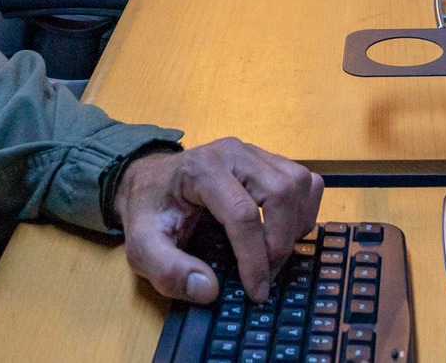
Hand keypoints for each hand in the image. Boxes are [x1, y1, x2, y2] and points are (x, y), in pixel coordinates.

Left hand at [113, 139, 325, 303]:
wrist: (150, 182)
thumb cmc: (150, 212)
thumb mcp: (141, 246)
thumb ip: (169, 270)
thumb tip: (210, 289)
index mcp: (202, 170)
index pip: (243, 213)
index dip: (255, 258)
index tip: (256, 292)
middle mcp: (234, 153)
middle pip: (280, 192)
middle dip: (280, 242)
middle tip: (266, 274)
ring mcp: (255, 153)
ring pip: (298, 183)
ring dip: (295, 225)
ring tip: (273, 253)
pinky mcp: (268, 160)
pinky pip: (304, 180)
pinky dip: (303, 208)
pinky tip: (284, 230)